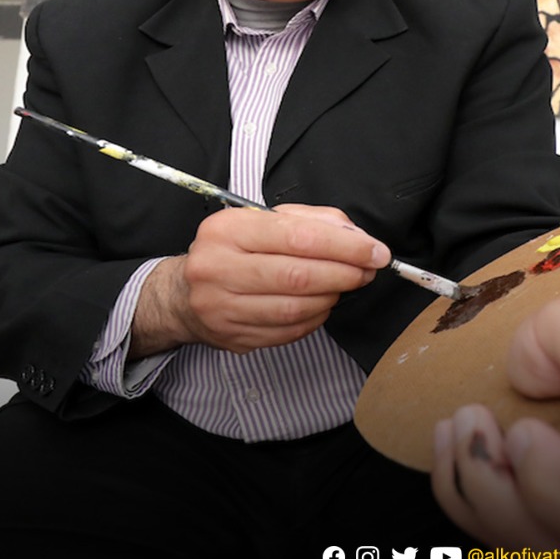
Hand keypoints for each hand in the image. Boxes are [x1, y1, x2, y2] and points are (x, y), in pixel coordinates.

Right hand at [131, 204, 387, 355]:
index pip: (298, 237)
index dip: (345, 246)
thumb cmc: (232, 251)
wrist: (183, 294)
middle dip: (344, 273)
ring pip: (295, 308)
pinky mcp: (233, 337)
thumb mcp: (262, 221)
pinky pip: (289, 331)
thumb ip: (312, 221)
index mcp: (227, 230)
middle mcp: (218, 268)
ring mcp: (222, 308)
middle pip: (298, 276)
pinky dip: (315, 318)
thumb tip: (356, 238)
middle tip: (368, 271)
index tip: (376, 251)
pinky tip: (322, 305)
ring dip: (332, 297)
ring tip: (346, 286)